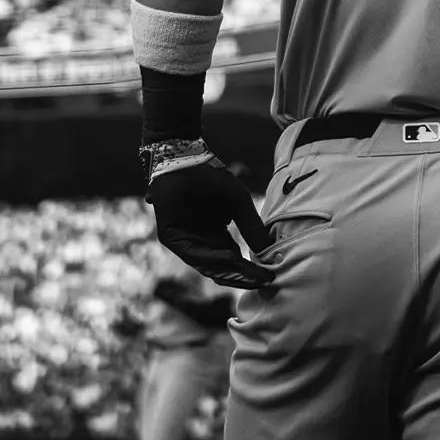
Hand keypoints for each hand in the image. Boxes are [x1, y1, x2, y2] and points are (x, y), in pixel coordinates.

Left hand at [143, 145, 274, 289]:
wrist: (183, 158)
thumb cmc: (210, 176)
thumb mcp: (238, 202)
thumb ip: (251, 225)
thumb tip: (268, 251)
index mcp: (215, 234)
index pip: (234, 259)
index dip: (250, 268)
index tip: (269, 275)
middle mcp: (201, 240)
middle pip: (221, 267)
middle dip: (242, 275)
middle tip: (262, 281)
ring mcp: (185, 240)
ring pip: (207, 264)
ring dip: (229, 271)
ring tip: (250, 275)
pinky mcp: (171, 237)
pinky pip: (191, 253)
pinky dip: (211, 257)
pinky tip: (230, 258)